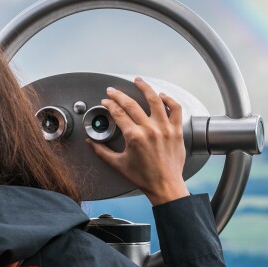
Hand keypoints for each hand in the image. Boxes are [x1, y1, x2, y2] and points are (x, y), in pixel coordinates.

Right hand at [88, 77, 189, 205]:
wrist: (165, 186)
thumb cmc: (144, 177)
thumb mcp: (118, 164)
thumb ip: (102, 151)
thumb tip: (91, 142)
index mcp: (134, 137)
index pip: (118, 113)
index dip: (109, 104)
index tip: (106, 101)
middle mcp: (150, 130)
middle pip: (131, 104)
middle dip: (118, 94)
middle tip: (112, 91)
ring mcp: (165, 128)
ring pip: (155, 100)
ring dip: (144, 87)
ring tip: (138, 81)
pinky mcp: (176, 130)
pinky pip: (175, 109)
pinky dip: (169, 100)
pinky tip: (161, 95)